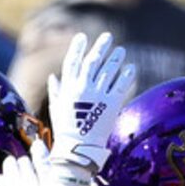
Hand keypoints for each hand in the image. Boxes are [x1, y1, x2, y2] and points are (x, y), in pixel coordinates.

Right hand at [45, 31, 136, 180]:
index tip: (82, 36)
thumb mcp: (57, 108)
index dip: (77, 47)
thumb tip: (53, 77)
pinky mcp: (112, 104)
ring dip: (115, 58)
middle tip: (108, 37)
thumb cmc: (65, 130)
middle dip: (100, 47)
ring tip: (121, 50)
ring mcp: (98, 95)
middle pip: (93, 61)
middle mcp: (83, 88)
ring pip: (109, 70)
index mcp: (68, 88)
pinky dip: (126, 75)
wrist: (78, 149)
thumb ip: (56, 91)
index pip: (73, 61)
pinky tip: (131, 68)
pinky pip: (121, 85)